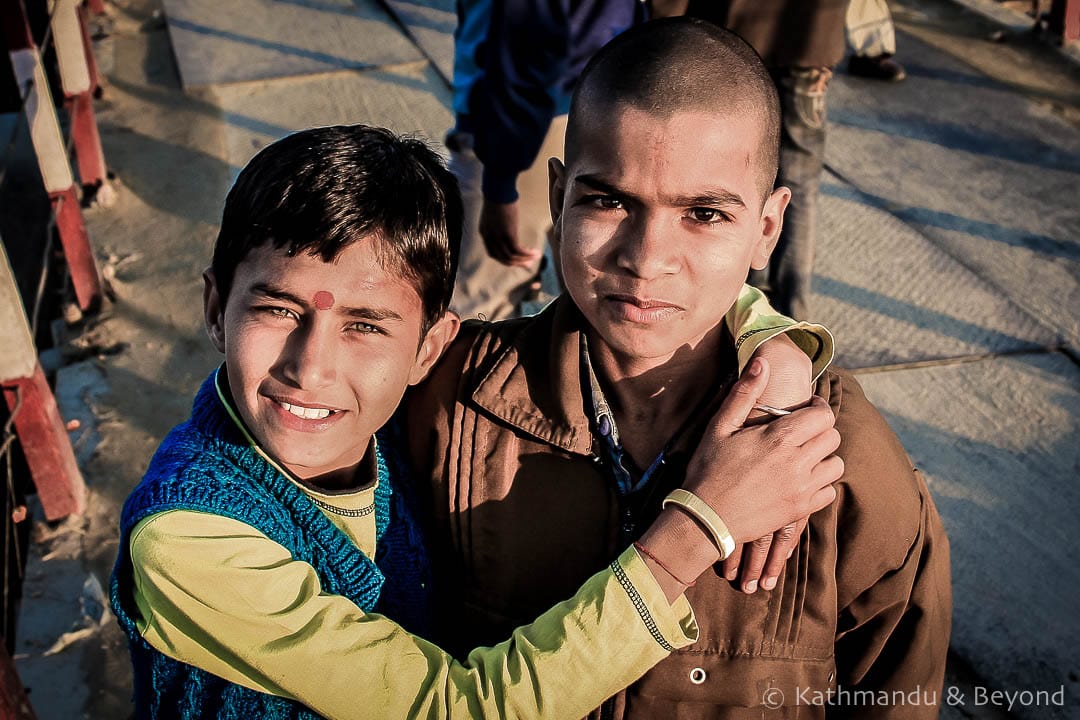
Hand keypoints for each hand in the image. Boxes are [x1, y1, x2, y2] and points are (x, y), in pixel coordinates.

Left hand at [480, 199, 541, 266]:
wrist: (498, 188)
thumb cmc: (498, 195)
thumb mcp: (494, 211)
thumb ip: (498, 220)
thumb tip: (507, 220)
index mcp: (484, 233)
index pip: (493, 253)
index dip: (504, 258)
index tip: (516, 259)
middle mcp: (489, 237)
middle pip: (502, 258)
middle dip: (516, 263)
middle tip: (528, 264)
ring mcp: (498, 237)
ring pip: (511, 256)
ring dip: (524, 259)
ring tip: (535, 258)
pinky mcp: (508, 234)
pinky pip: (518, 250)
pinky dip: (526, 254)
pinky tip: (535, 253)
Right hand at [734, 332, 814, 592]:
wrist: (705, 518)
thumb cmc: (708, 469)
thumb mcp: (720, 426)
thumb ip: (744, 392)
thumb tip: (762, 361)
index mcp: (780, 438)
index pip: (824, 415)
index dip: (818, 408)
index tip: (805, 410)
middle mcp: (798, 462)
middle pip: (833, 438)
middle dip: (820, 430)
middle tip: (801, 433)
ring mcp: (802, 489)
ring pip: (837, 465)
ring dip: (824, 458)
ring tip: (804, 457)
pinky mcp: (800, 510)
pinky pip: (830, 492)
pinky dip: (822, 485)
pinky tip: (801, 481)